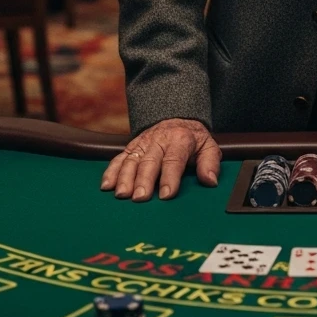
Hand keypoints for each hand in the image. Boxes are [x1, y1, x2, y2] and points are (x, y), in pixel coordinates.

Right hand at [100, 118, 220, 201]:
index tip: (166, 195)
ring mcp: (143, 143)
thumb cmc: (192, 140)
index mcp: (180, 139)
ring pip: (132, 160)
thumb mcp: (208, 146)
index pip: (174, 159)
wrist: (176, 118)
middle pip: (150, 161)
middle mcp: (159, 139)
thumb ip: (210, 163)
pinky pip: (119, 158)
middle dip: (144, 180)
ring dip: (125, 178)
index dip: (170, 177)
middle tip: (140, 198)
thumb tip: (210, 180)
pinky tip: (106, 186)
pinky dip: (111, 171)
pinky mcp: (131, 147)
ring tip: (122, 195)